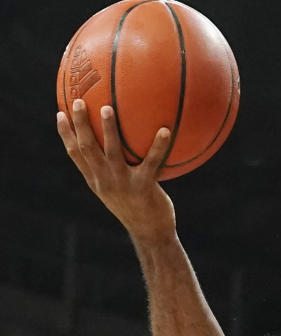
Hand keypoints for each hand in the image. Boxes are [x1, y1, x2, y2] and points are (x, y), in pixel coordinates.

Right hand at [57, 100, 175, 243]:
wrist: (151, 234)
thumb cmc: (136, 208)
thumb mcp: (118, 190)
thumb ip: (112, 170)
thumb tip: (114, 145)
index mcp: (96, 180)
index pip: (75, 154)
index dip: (66, 134)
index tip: (60, 113)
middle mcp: (105, 181)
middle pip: (87, 148)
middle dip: (81, 124)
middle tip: (79, 101)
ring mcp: (123, 184)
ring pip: (112, 152)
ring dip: (108, 130)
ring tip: (108, 108)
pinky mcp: (143, 187)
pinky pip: (151, 162)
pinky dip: (158, 146)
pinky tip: (165, 130)